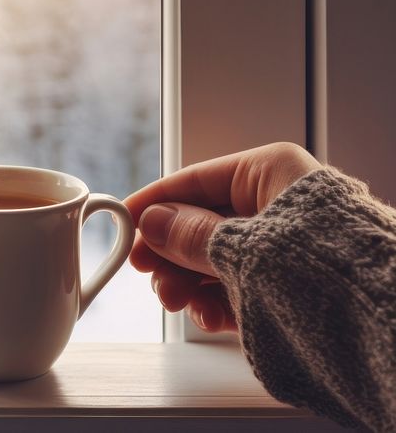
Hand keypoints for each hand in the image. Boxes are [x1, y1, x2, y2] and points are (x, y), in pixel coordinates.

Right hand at [124, 142, 320, 332]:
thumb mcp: (241, 247)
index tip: (124, 222)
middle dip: (171, 251)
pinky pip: (243, 284)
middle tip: (148, 274)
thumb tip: (153, 220)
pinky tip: (208, 316)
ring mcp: (288, 244)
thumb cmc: (323, 270)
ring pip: (220, 257)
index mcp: (271, 172)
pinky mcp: (295, 281)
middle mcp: (279, 203)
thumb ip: (190, 234)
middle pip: (204, 220)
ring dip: (189, 280)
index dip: (155, 202)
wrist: (384, 322)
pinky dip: (219, 300)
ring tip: (177, 302)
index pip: (196, 179)